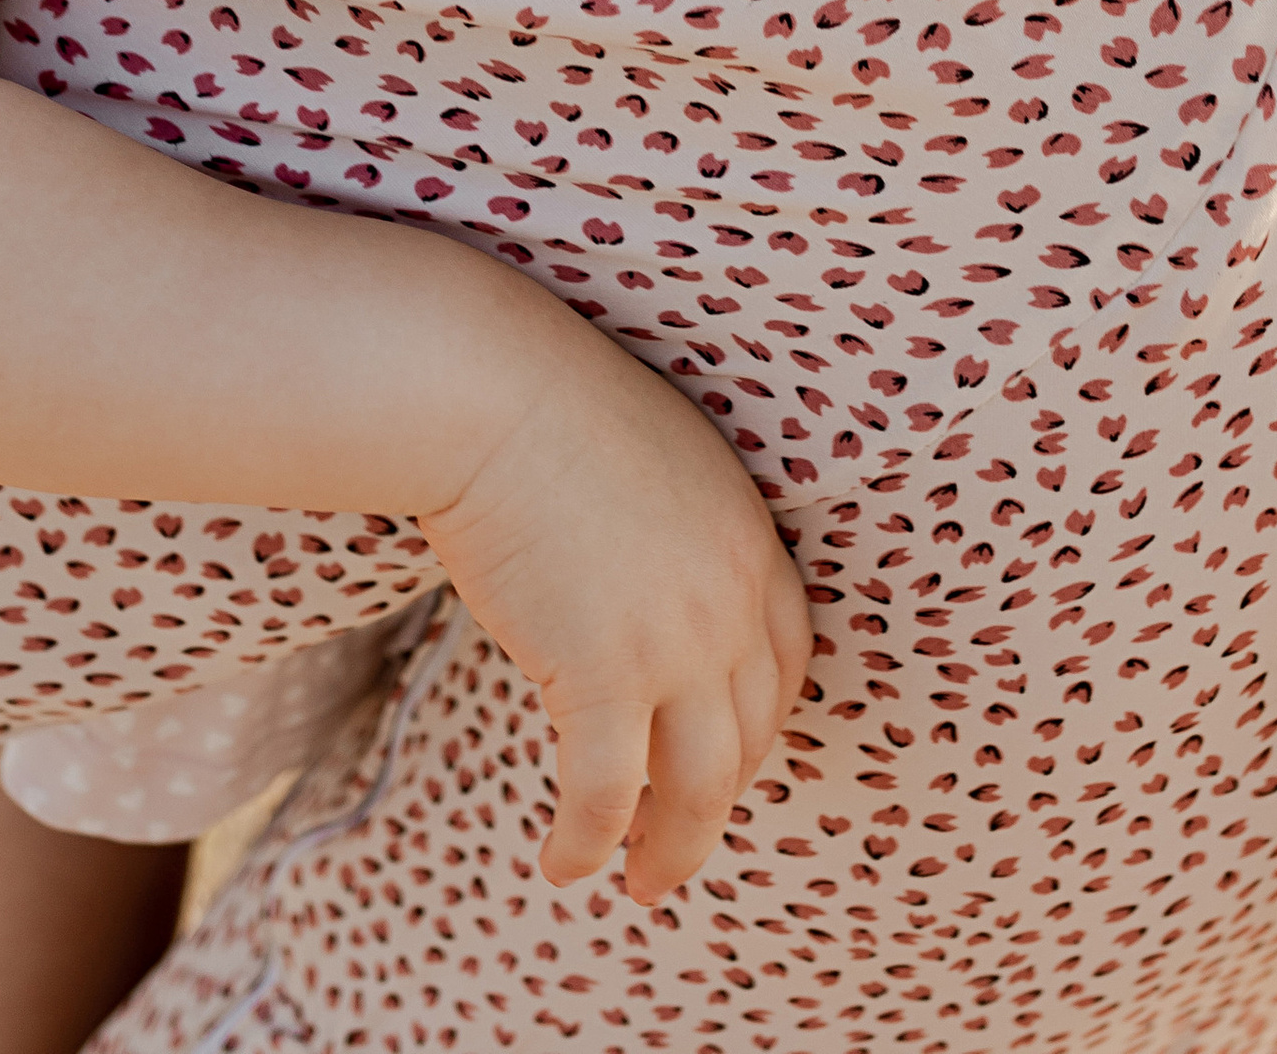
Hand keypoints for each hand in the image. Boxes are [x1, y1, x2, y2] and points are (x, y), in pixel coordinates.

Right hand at [416, 313, 812, 904]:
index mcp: (749, 536)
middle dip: (720, 800)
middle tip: (682, 842)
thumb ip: (671, 533)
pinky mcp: (604, 675)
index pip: (786, 657)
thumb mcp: (651, 462)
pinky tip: (564, 863)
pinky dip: (590, 841)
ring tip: (641, 884)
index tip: (734, 759)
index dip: (762, 723)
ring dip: (673, 848)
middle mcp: (732, 596)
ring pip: (700, 787)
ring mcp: (675, 641)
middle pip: (750, 735)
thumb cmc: (543, 407)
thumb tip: (637, 589)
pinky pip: (608, 793)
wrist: (489, 393)